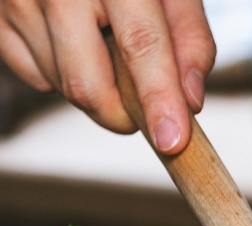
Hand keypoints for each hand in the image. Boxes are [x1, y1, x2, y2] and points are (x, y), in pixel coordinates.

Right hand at [0, 0, 213, 153]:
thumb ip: (190, 38)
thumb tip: (190, 102)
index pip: (140, 45)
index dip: (158, 98)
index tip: (171, 141)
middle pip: (89, 84)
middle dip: (124, 114)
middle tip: (147, 109)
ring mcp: (15, 0)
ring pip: (63, 86)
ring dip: (97, 90)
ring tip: (107, 47)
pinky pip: (34, 75)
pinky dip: (63, 75)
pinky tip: (76, 43)